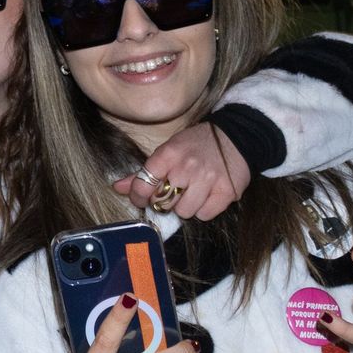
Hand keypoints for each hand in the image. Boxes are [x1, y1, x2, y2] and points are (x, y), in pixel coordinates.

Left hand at [115, 122, 249, 220]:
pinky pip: (205, 215)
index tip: (141, 198)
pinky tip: (206, 195)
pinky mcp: (226, 191)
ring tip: (192, 192)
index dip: (138, 197)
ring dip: (185, 206)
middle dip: (165, 200)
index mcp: (168, 154)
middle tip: (173, 190)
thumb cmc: (195, 145)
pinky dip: (203, 209)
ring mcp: (208, 180)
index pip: (142, 185)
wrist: (235, 137)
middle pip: (163, 203)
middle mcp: (186, 167)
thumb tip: (117, 188)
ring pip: (184, 212)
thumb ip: (143, 172)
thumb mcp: (167, 150)